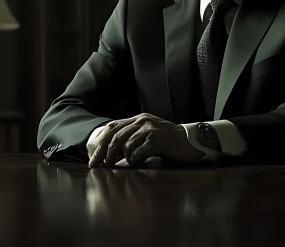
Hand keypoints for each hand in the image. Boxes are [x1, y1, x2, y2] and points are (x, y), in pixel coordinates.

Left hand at [88, 113, 204, 167]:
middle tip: (101, 166)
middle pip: (115, 136)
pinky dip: (135, 160)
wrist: (191, 142)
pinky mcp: (157, 139)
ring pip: (125, 145)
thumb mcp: (148, 136)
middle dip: (104, 153)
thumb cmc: (169, 143)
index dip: (100, 143)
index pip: (112, 128)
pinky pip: (138, 151)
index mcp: (138, 119)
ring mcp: (149, 129)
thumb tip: (111, 155)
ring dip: (122, 158)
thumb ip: (133, 139)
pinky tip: (139, 163)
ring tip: (126, 165)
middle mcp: (142, 120)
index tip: (93, 159)